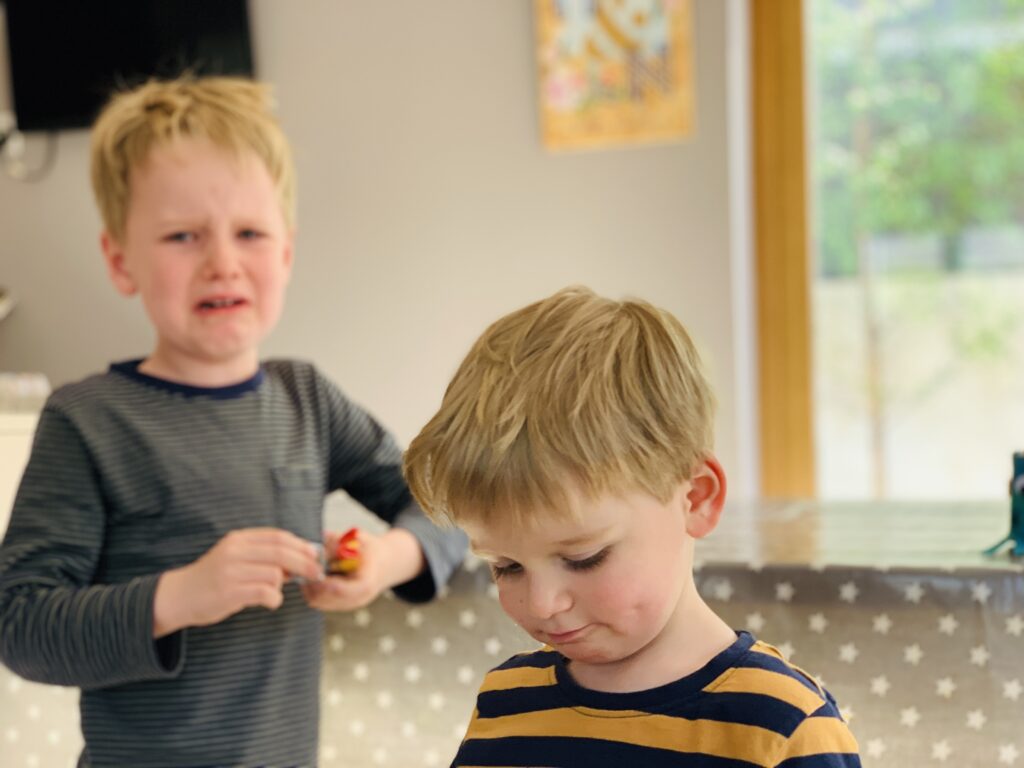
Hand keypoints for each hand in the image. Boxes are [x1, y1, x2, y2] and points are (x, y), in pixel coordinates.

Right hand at [153, 528, 322, 637]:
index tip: (314, 554)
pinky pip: (265, 593)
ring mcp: (231, 572)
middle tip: (315, 572)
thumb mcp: (234, 557)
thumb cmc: (213, 578)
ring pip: (275, 573)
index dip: (300, 545)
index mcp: (238, 540)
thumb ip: (262, 555)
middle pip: (281, 552)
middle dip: (304, 562)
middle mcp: (235, 552)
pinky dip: (274, 599)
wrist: (178, 596)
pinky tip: (269, 602)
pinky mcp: (229, 592)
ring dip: (282, 585)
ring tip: (273, 592)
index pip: (277, 536)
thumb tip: (298, 560)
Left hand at [301, 527, 424, 611]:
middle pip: (324, 598)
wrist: (383, 561)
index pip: (338, 590)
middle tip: (303, 565)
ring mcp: (349, 605)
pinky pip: (319, 601)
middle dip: (311, 581)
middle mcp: (358, 599)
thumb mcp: (354, 539)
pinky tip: (314, 573)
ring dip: (309, 585)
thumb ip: (334, 543)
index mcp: (366, 582)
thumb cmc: (368, 548)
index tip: (311, 564)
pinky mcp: (340, 606)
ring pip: (318, 601)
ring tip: (308, 567)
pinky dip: (312, 588)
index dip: (321, 579)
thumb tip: (312, 549)